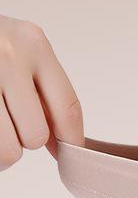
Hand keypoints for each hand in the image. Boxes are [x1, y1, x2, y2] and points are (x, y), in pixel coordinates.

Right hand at [0, 15, 83, 169]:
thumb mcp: (21, 52)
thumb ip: (44, 92)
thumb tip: (64, 143)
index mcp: (33, 44)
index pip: (68, 109)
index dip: (71, 140)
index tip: (69, 153)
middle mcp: (8, 57)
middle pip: (36, 136)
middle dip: (24, 136)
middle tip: (8, 117)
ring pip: (10, 150)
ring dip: (4, 145)